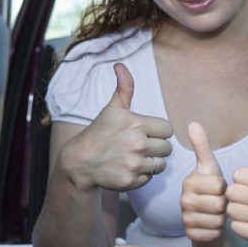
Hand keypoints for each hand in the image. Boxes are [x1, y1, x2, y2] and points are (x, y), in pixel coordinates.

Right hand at [58, 63, 172, 190]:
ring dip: (151, 162)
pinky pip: (149, 178)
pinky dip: (142, 175)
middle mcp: (138, 144)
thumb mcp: (112, 108)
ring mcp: (134, 163)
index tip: (146, 133)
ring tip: (135, 157)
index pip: (168, 130)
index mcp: (137, 124)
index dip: (159, 132)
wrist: (80, 161)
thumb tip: (120, 65)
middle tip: (139, 146)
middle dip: (156, 147)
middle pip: (167, 148)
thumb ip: (124, 88)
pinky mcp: (131, 180)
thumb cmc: (100, 132)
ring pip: (161, 164)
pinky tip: (128, 168)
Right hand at [181, 122, 227, 241]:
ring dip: (223, 217)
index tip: (220, 187)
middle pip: (218, 203)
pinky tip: (215, 225)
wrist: (209, 218)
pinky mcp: (191, 235)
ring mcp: (185, 218)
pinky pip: (213, 233)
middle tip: (221, 202)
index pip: (218, 184)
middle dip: (225, 204)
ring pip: (217, 219)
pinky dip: (219, 230)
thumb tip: (192, 122)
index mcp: (189, 181)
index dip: (225, 187)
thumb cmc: (213, 189)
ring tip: (218, 213)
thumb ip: (202, 146)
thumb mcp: (210, 167)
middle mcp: (183, 200)